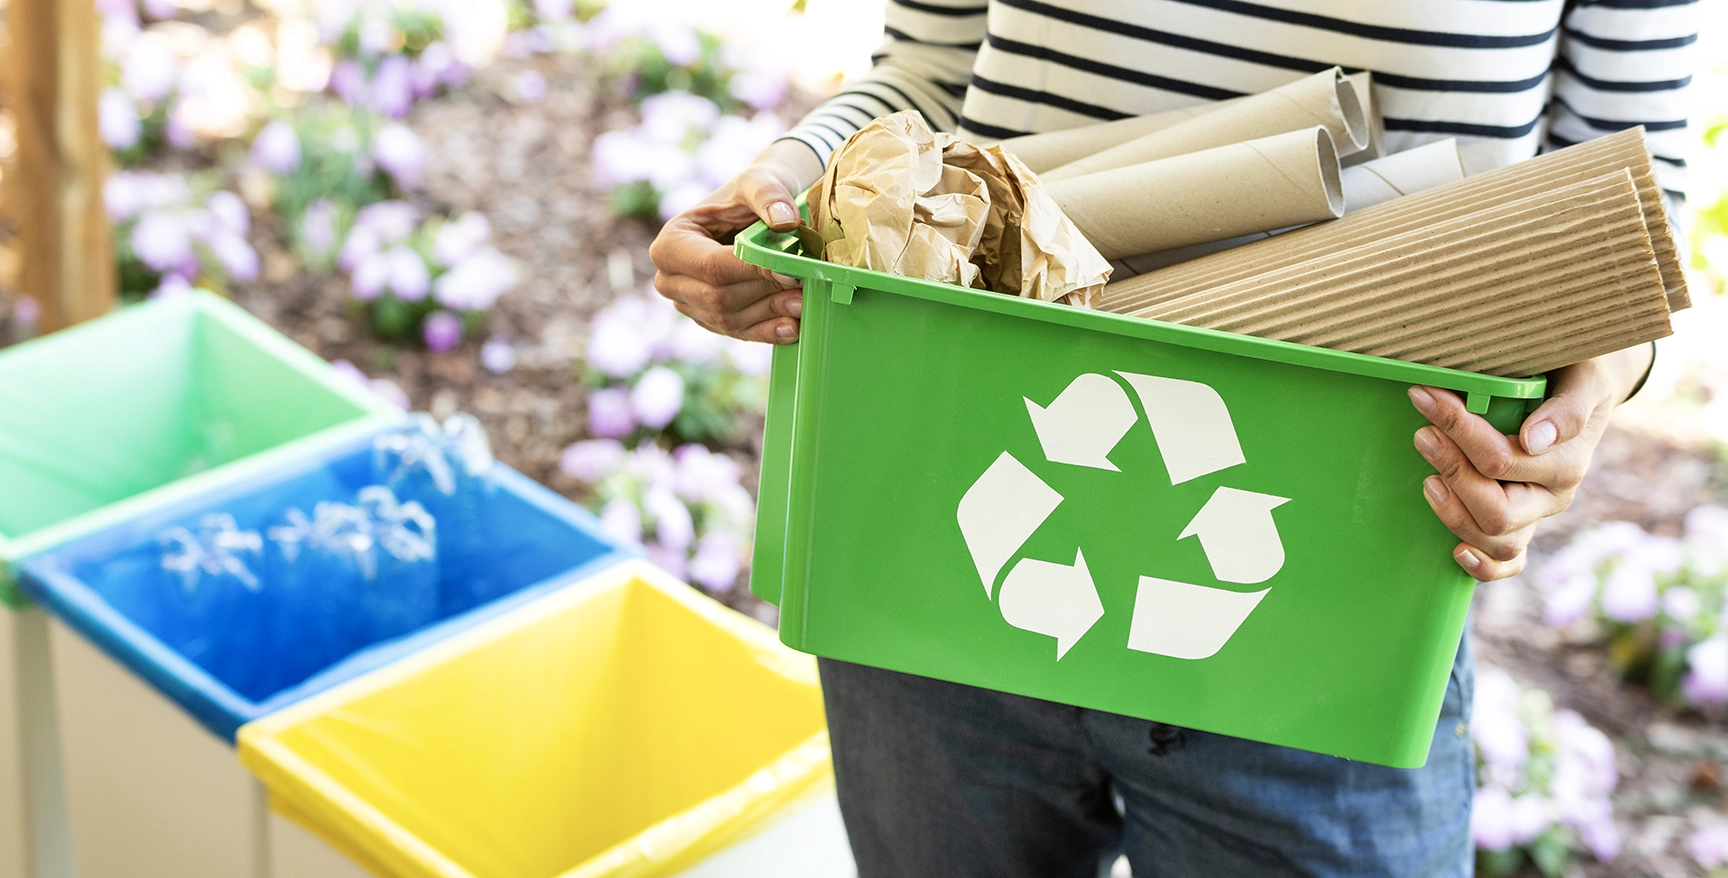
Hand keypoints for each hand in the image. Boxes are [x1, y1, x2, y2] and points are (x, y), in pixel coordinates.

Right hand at [648, 140, 822, 343]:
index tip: (790, 270)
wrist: (753, 213)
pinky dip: (767, 332)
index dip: (751, 271)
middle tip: (804, 287)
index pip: (711, 266)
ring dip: (769, 314)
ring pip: (729, 320)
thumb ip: (769, 194)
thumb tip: (786, 221)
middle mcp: (670, 279)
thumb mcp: (757, 181)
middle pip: (718, 298)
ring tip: (805, 302)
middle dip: (764, 295)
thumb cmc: (748, 195)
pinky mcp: (709, 321)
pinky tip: (793, 327)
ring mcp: (688, 304)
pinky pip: (738, 333)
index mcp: (671, 243)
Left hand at [1408, 345, 1652, 580]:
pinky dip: (1484, 567)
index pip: (1502, 459)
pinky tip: (1457, 553)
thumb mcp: (1582, 377)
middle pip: (1496, 510)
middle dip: (1452, 471)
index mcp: (1568, 462)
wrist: (1580, 389)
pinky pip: (1509, 564)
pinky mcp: (1521, 528)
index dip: (1459, 429)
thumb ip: (1568, 408)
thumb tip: (1534, 440)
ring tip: (1428, 480)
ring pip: (1496, 541)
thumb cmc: (1573, 377)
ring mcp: (1535, 517)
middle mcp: (1553, 497)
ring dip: (1454, 513)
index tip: (1425, 396)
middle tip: (1424, 434)